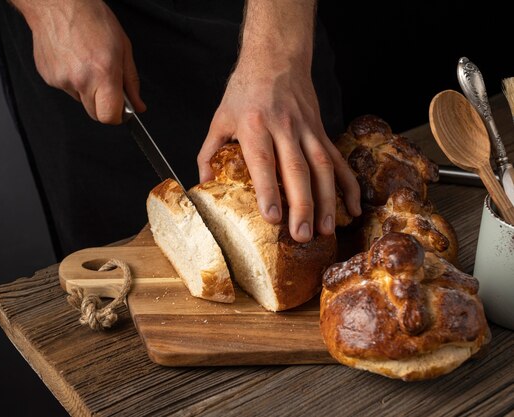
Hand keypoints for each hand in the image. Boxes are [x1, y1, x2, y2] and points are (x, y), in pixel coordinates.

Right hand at [14, 0, 144, 122]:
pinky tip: (73, 59)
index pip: (109, 117)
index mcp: (103, 73)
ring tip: (86, 62)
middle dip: (103, 103)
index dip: (117, 116)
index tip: (121, 109)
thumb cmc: (91, 18)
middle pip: (94, 114)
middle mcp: (81, 80)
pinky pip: (66, 89)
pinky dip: (71, 80)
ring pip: (80, 100)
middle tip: (105, 80)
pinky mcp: (49, 77)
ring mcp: (62, 80)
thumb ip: (131, 82)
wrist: (58, 3)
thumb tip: (138, 105)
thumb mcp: (123, 48)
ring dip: (86, 89)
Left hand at [198, 53, 360, 242]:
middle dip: (302, 206)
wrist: (276, 58)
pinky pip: (339, 160)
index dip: (269, 191)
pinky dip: (348, 185)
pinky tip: (353, 207)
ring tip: (325, 230)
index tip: (272, 218)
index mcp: (254, 125)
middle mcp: (284, 128)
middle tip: (302, 235)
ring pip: (322, 167)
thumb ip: (209, 153)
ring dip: (327, 201)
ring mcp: (307, 130)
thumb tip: (204, 185)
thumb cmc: (245, 91)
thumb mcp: (220, 118)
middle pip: (297, 170)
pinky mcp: (321, 131)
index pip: (263, 161)